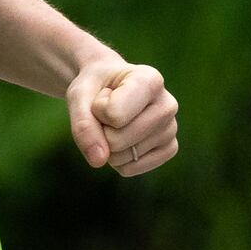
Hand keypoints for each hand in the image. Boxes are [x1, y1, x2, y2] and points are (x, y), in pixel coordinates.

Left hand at [69, 56, 179, 174]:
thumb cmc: (95, 89)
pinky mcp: (170, 148)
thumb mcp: (79, 97)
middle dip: (101, 131)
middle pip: (117, 140)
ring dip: (108, 145)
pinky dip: (117, 160)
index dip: (97, 110)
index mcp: (150, 80)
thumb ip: (83, 125)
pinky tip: (124, 138)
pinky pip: (130, 169)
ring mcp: (171, 128)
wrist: (110, 89)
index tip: (104, 95)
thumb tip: (99, 161)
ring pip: (123, 157)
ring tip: (117, 123)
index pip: (114, 114)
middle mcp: (168, 104)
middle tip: (108, 112)